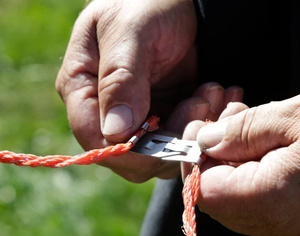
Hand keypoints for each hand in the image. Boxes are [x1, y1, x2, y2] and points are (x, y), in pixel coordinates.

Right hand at [56, 0, 197, 180]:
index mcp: (81, 87)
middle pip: (132, 156)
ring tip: (213, 90)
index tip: (168, 140)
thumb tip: (114, 131)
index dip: (131, 152)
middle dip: (171, 138)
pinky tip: (217, 92)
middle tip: (201, 100)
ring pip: (164, 152)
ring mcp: (137, 115)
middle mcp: (105, 109)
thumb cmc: (148, 0)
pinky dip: (206, 120)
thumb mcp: (131, 30)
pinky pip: (184, 137)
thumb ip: (120, 78)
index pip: (95, 142)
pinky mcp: (165, 115)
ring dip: (194, 127)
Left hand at [187, 81, 299, 235]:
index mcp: (268, 200)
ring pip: (247, 206)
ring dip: (243, 168)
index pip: (202, 189)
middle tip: (238, 119)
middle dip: (219, 158)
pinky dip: (267, 182)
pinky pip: (275, 212)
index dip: (198, 155)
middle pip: (221, 201)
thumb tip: (206, 141)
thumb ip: (243, 131)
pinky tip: (287, 152)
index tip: (213, 125)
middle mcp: (280, 228)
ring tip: (266, 129)